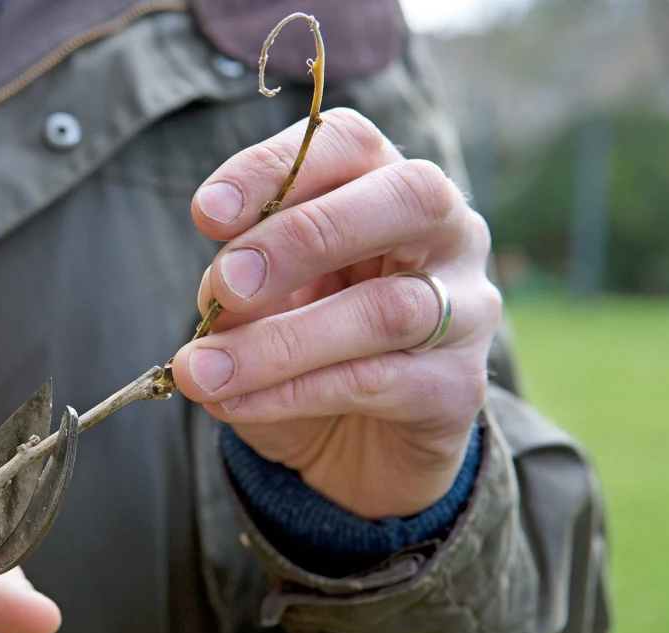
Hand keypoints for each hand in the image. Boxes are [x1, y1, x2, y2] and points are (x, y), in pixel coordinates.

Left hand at [171, 108, 500, 518]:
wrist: (353, 451)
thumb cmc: (303, 352)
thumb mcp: (257, 307)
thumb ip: (239, 285)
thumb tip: (220, 292)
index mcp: (386, 188)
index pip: (349, 144)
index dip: (277, 168)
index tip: (207, 214)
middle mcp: (447, 234)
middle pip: (406, 199)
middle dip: (303, 238)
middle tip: (227, 286)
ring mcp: (467, 311)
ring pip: (387, 309)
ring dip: (280, 341)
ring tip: (202, 371)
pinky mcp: (457, 389)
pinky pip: (376, 382)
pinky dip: (292, 392)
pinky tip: (235, 403)